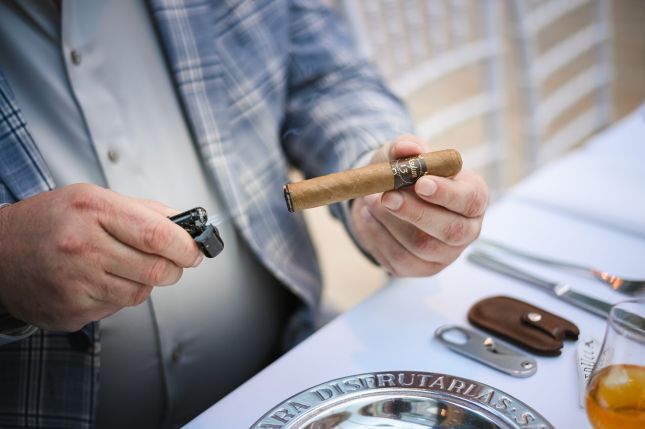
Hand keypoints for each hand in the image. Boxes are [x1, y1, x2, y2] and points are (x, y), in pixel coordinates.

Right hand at [0, 184, 202, 330]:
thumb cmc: (49, 222)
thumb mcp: (92, 198)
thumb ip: (142, 210)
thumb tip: (185, 224)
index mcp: (92, 210)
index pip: (157, 234)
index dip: (186, 246)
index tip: (196, 250)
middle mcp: (82, 246)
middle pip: (156, 269)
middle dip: (174, 268)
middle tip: (172, 262)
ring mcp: (75, 282)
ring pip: (141, 293)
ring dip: (145, 282)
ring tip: (125, 267)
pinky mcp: (71, 310)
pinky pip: (117, 308)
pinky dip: (119, 296)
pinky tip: (101, 280)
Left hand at [350, 135, 488, 275]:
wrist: (381, 197)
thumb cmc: (403, 174)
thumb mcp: (401, 153)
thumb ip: (405, 147)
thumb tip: (409, 148)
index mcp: (472, 196)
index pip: (471, 200)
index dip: (447, 194)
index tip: (421, 183)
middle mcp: (465, 229)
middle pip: (451, 231)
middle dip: (417, 213)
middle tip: (388, 196)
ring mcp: (444, 254)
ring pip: (421, 246)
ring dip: (390, 222)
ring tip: (371, 199)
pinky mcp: (419, 268)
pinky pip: (398, 258)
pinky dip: (378, 235)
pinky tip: (368, 217)